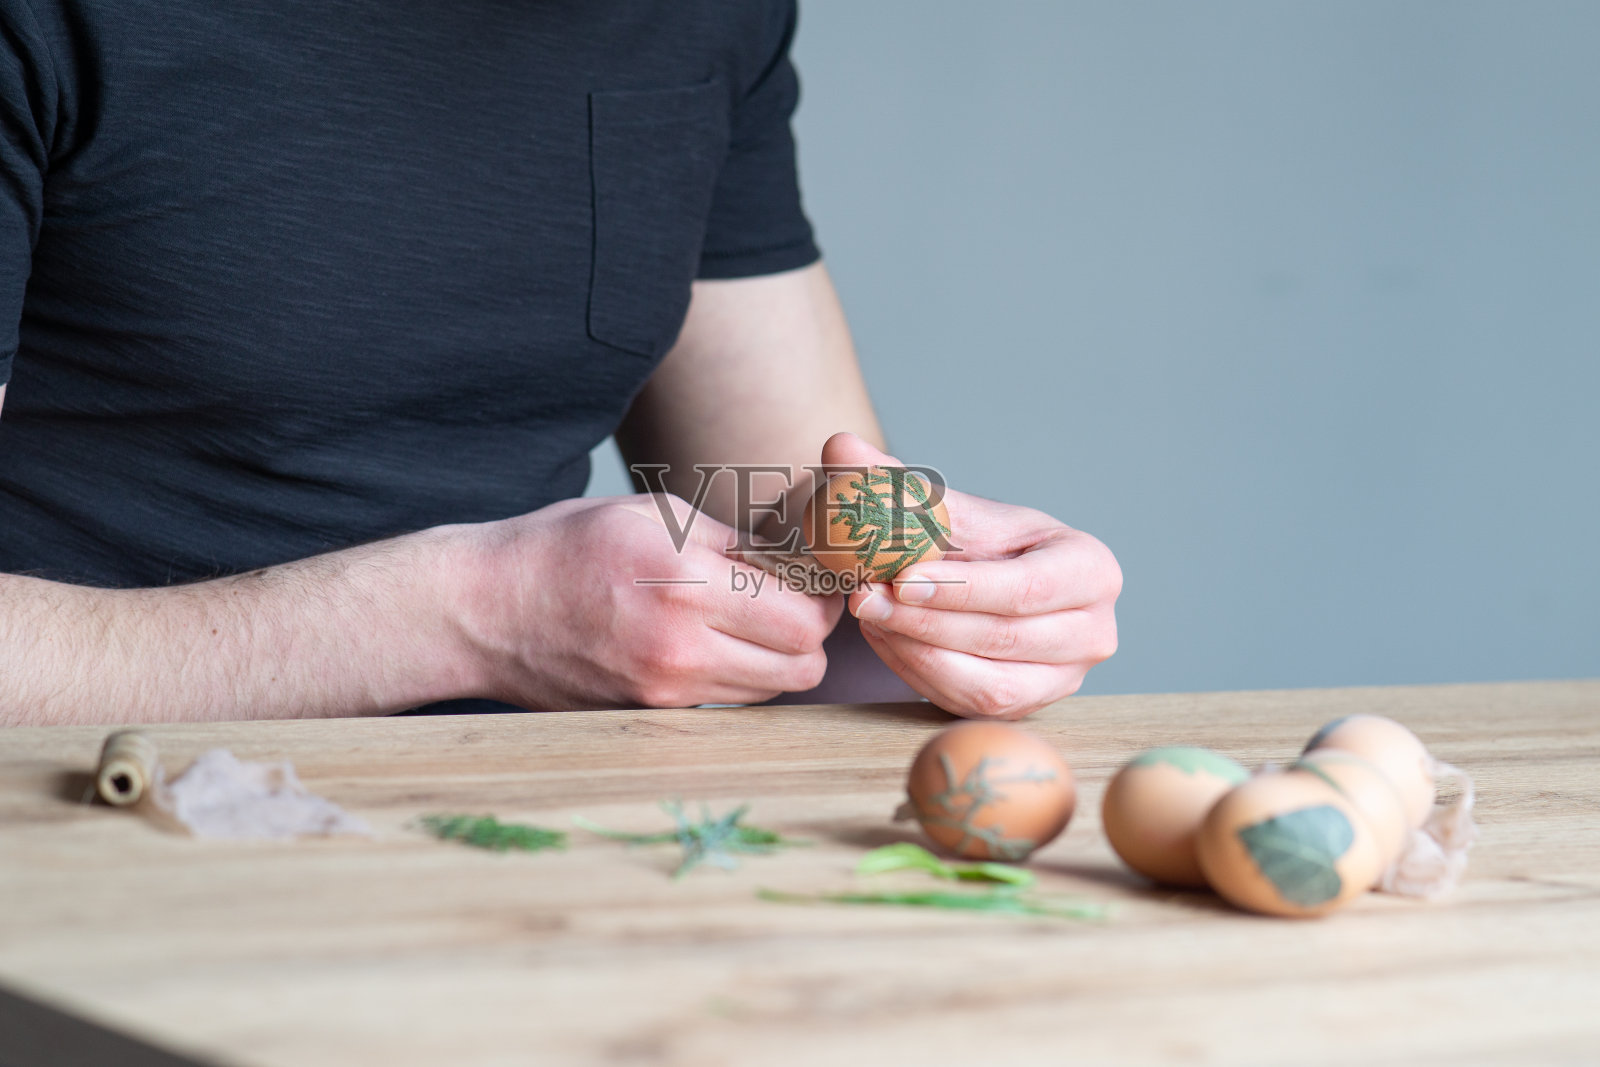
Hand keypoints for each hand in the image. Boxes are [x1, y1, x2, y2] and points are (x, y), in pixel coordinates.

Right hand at [462, 494, 842, 709]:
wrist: (484, 609)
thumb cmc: (567, 547)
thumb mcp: (652, 515)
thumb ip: (733, 541)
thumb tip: (803, 555)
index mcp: (682, 577)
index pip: (803, 614)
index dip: (823, 595)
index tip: (815, 575)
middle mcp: (678, 641)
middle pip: (802, 663)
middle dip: (811, 632)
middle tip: (794, 601)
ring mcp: (665, 686)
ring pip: (773, 690)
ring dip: (778, 659)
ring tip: (752, 622)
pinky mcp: (652, 712)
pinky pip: (730, 700)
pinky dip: (740, 676)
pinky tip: (715, 643)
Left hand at [824, 433, 1121, 718]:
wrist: (981, 583)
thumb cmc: (972, 542)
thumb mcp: (946, 508)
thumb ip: (892, 478)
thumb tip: (840, 446)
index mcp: (1090, 568)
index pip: (1028, 587)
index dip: (964, 589)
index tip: (901, 578)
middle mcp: (1093, 631)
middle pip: (1003, 636)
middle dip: (925, 620)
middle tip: (863, 597)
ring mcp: (1065, 678)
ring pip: (985, 681)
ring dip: (916, 649)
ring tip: (869, 615)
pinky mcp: (1027, 708)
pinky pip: (968, 702)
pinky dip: (919, 672)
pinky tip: (886, 638)